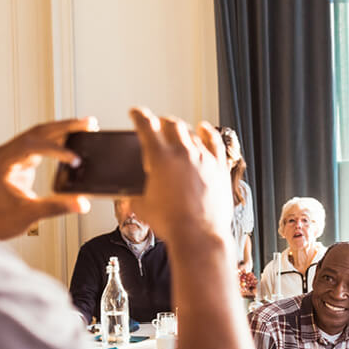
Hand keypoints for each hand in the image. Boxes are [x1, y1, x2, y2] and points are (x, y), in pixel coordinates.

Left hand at [0, 117, 95, 238]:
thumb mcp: (28, 215)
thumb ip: (56, 207)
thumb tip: (81, 202)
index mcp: (1, 163)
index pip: (31, 146)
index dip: (55, 150)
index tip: (74, 159)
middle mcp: (5, 154)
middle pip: (38, 132)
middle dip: (65, 127)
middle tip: (88, 124)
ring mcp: (12, 155)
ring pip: (39, 134)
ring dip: (63, 129)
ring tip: (85, 126)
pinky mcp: (19, 161)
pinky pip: (39, 143)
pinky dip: (57, 140)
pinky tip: (72, 139)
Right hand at [128, 108, 232, 250]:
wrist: (198, 235)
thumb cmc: (172, 223)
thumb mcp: (141, 206)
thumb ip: (134, 194)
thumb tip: (130, 195)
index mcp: (160, 157)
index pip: (146, 125)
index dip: (139, 115)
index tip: (136, 113)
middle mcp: (183, 152)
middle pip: (171, 124)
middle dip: (161, 122)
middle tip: (156, 125)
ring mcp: (203, 158)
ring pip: (192, 133)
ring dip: (182, 130)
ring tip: (176, 132)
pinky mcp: (219, 167)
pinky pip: (214, 142)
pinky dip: (208, 132)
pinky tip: (204, 129)